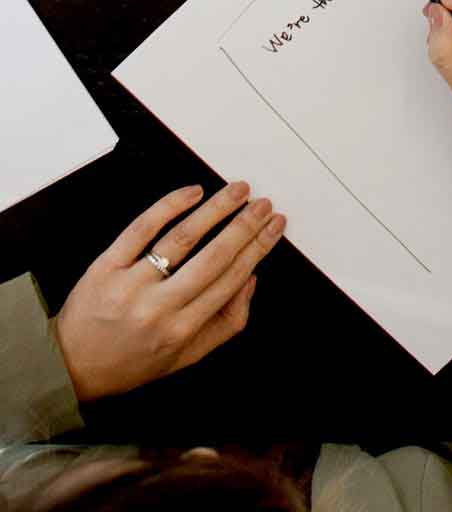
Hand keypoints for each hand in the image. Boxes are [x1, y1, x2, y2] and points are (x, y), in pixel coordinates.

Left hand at [54, 182, 284, 401]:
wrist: (70, 367)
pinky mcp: (105, 267)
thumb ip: (227, 322)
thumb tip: (250, 279)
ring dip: (216, 209)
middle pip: (213, 256)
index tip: (274, 226)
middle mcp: (158, 307)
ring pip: (182, 238)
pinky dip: (169, 206)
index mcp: (181, 329)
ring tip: (237, 191)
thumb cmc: (131, 361)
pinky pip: (141, 229)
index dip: (258, 247)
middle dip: (245, 226)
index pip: (231, 279)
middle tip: (263, 205)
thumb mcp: (187, 356)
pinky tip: (192, 193)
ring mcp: (130, 285)